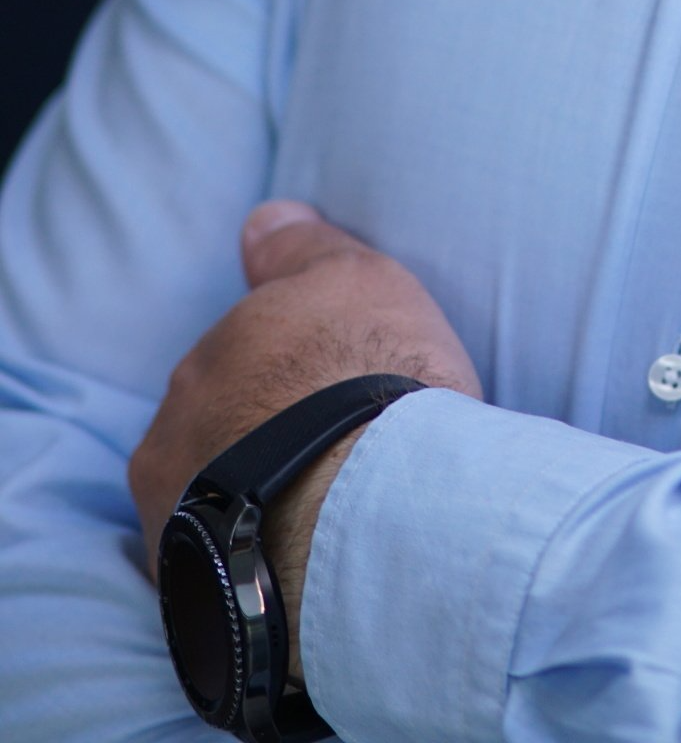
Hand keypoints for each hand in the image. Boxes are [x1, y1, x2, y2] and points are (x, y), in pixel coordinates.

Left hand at [130, 202, 480, 675]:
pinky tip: (299, 562)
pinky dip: (253, 559)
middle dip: (255, 434)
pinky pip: (222, 568)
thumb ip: (300, 248)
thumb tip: (260, 220)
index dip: (285, 375)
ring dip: (248, 500)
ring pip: (208, 499)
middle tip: (327, 451)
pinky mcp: (194, 595)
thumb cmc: (369, 376)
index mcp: (207, 358)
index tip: (326, 391)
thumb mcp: (353, 276)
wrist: (375, 505)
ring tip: (318, 515)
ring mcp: (174, 518)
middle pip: (212, 428)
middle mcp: (171, 433)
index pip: (234, 360)